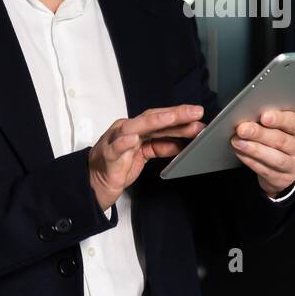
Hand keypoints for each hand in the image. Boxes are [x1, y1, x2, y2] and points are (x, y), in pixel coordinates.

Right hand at [88, 105, 205, 210]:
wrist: (96, 183)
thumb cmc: (119, 165)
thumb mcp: (146, 154)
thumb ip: (162, 146)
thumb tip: (183, 143)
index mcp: (137, 128)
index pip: (161, 118)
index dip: (180, 116)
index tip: (198, 115)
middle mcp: (127, 129)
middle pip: (152, 118)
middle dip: (175, 115)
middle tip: (195, 112)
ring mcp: (116, 140)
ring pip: (135, 127)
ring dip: (154, 122)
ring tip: (171, 118)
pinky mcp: (108, 155)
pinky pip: (115, 148)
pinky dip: (124, 142)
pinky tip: (134, 139)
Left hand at [230, 108, 294, 197]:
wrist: (285, 167)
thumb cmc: (284, 138)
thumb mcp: (287, 123)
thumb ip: (282, 111)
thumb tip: (274, 92)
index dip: (279, 119)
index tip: (264, 116)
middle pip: (281, 140)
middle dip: (260, 133)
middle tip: (243, 128)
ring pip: (274, 158)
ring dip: (254, 149)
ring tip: (238, 141)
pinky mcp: (283, 179)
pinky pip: (265, 170)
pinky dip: (250, 160)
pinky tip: (240, 152)